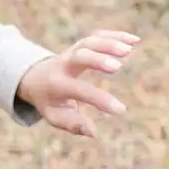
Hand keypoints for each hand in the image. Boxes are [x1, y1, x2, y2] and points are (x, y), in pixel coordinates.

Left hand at [17, 29, 139, 137]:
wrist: (34, 77)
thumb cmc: (48, 101)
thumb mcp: (54, 115)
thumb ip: (72, 124)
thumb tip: (93, 133)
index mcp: (57, 85)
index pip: (79, 90)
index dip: (99, 99)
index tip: (121, 110)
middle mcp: (63, 65)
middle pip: (78, 57)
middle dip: (96, 59)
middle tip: (117, 66)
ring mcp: (72, 52)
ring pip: (88, 43)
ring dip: (108, 43)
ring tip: (129, 50)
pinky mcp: (81, 45)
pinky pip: (96, 36)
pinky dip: (114, 35)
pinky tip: (134, 40)